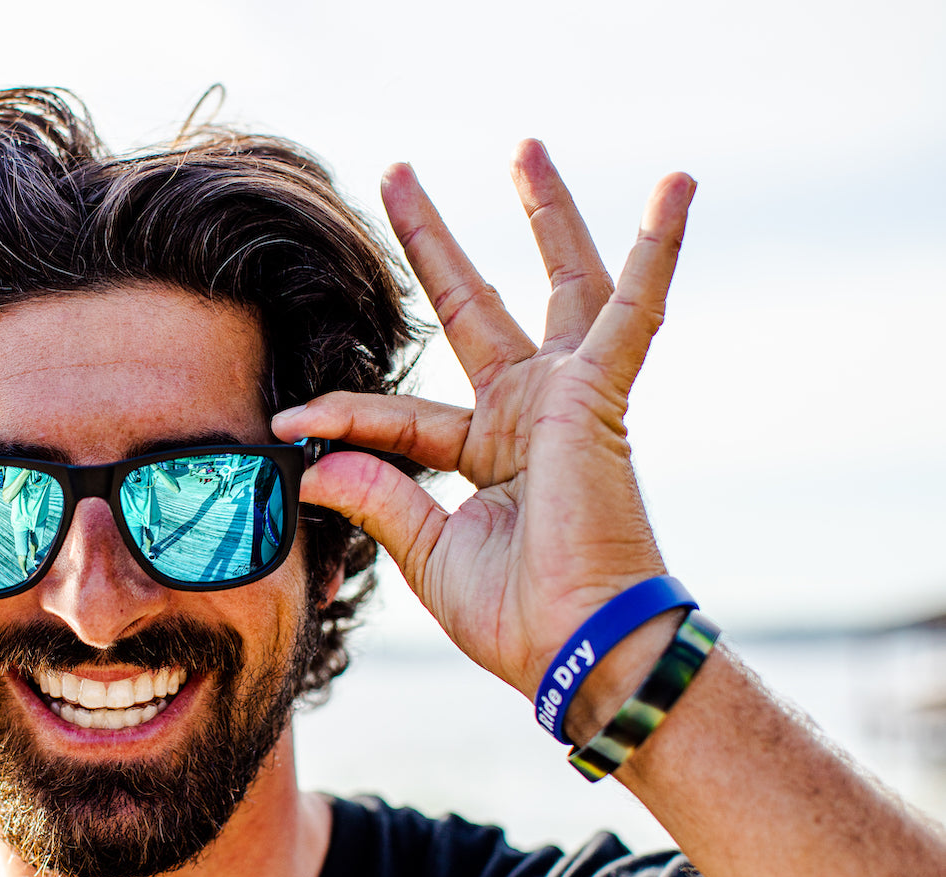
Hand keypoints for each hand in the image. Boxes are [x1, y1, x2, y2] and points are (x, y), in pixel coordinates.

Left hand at [274, 142, 694, 704]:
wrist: (578, 650)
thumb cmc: (517, 617)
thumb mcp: (426, 552)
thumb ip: (377, 495)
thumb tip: (313, 462)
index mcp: (487, 457)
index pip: (399, 414)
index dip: (340, 417)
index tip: (281, 423)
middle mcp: (527, 416)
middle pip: (475, 308)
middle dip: (436, 245)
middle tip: (398, 177)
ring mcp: (565, 400)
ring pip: (554, 285)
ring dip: (543, 214)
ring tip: (527, 146)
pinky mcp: (597, 397)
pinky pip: (631, 311)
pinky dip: (655, 251)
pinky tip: (675, 186)